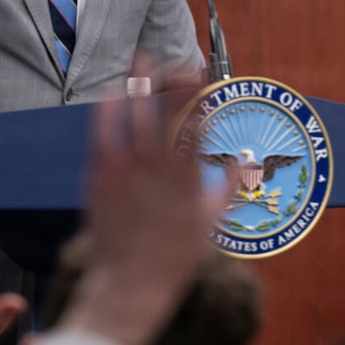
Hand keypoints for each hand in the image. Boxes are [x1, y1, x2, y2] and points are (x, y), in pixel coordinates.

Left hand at [61, 54, 235, 344]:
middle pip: (166, 112)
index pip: (196, 124)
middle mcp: (159, 170)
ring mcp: (127, 173)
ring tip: (141, 59)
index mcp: (188, 179)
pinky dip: (108, 110)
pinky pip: (103, 135)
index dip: (198, 95)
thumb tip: (243, 166)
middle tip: (173, 60)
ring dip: (139, 84)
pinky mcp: (100, 179)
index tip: (199, 74)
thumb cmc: (173, 258)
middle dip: (171, 81)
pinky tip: (111, 92)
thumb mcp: (209, 224)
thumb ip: (226, 190)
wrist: (130, 285)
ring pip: (133, 116)